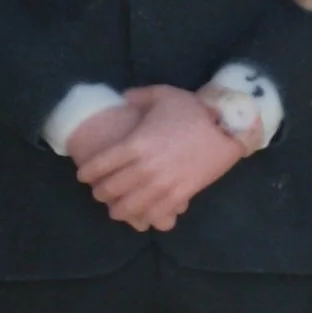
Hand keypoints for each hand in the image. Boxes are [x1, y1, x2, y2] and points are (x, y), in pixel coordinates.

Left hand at [74, 84, 245, 230]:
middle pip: (111, 188)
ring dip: (119, 210)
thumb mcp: (162, 94)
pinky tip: (142, 218)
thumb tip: (121, 98)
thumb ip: (137, 97)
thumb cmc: (193, 110)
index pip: (101, 165)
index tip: (84, 176)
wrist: (227, 127)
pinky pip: (156, 213)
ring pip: (130, 206)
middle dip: (100, 193)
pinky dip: (146, 217)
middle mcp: (144, 168)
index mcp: (135, 144)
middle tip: (98, 193)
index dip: (88, 173)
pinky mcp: (180, 195)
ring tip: (116, 210)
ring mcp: (163, 184)